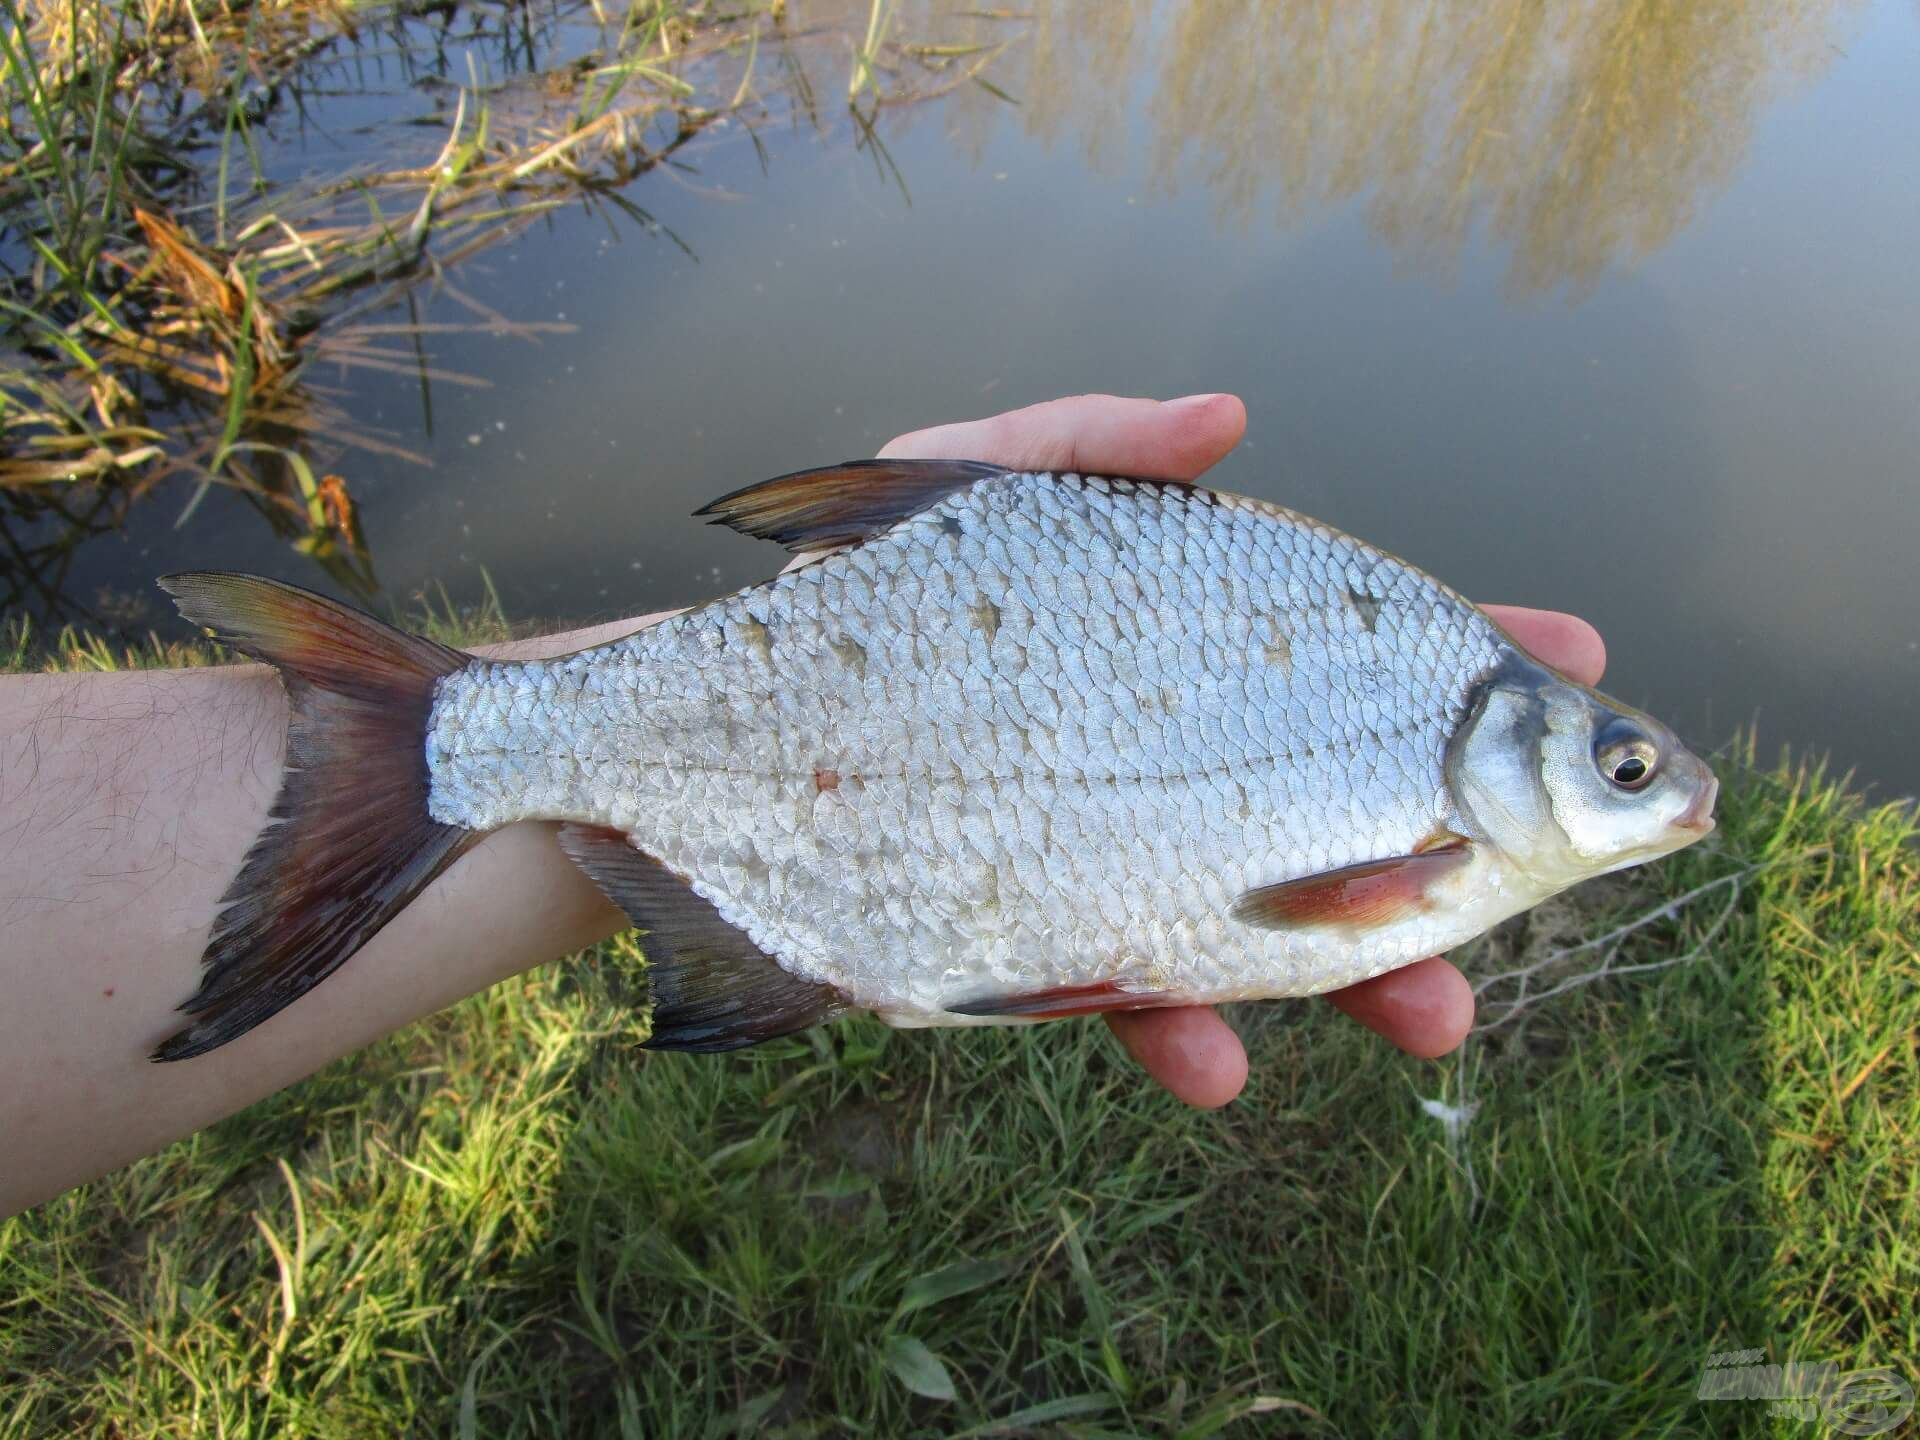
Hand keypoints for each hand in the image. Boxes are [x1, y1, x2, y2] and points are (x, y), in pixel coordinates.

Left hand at [879, 394, 1606, 1107]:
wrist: (708, 737)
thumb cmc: (842, 599)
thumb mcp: (969, 486)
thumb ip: (1094, 443)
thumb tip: (1235, 416)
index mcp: (1175, 653)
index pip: (1343, 658)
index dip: (1454, 662)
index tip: (1567, 652)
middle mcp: (1161, 760)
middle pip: (1329, 808)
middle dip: (1442, 855)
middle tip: (1530, 886)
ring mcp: (1107, 854)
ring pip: (1262, 929)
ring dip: (1358, 981)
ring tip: (1430, 1020)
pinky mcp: (1038, 937)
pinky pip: (1128, 998)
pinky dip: (1179, 1031)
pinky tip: (1211, 1060)